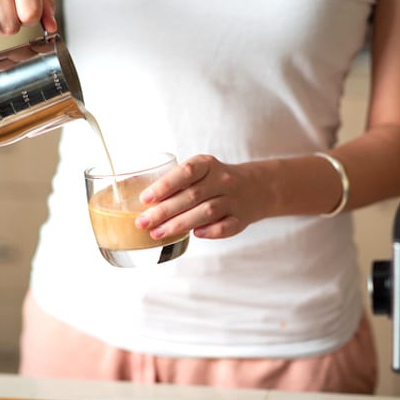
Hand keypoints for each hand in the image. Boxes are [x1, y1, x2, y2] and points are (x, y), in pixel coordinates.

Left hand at [135, 155, 267, 239]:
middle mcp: (222, 180)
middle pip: (192, 196)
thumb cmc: (215, 181)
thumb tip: (145, 205)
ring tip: (157, 233)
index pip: (186, 172)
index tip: (145, 199)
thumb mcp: (200, 171)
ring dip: (180, 224)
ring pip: (207, 212)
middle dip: (164, 211)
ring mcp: (233, 200)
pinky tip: (195, 235)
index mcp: (208, 165)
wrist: (256, 188)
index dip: (165, 185)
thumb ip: (178, 183)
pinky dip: (210, 231)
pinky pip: (226, 227)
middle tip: (143, 223)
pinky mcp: (241, 219)